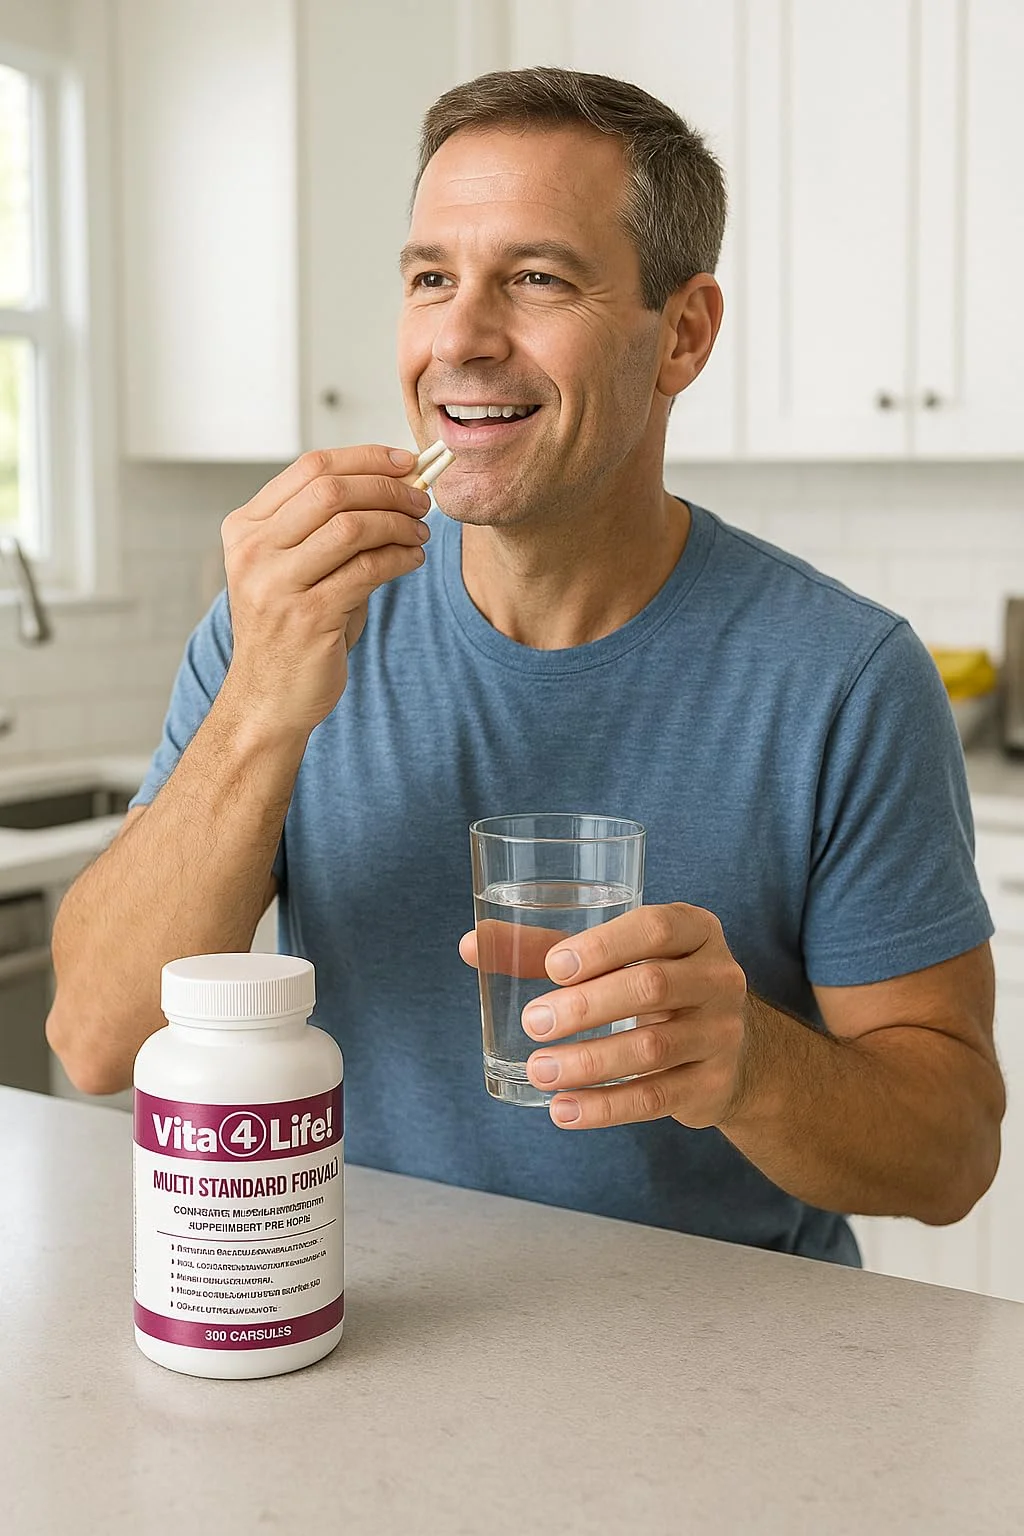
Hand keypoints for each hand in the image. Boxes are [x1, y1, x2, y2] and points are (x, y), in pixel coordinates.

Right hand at [220, 446, 430, 735]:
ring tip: (420, 532)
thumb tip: (396, 486)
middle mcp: (254, 551)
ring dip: (398, 523)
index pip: (310, 468)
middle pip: (331, 490)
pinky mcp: (306, 617)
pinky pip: (367, 571)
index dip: (365, 458)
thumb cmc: (291, 629)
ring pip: (351, 527)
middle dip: (387, 488)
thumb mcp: (295, 569)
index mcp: (246, 528)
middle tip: (421, 499)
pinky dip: (400, 558)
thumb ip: (328, 528)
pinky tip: (413, 560)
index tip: (405, 461)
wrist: (268, 698)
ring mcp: (276, 584)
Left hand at [459, 904, 751, 1129]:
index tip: (554, 967)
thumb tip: (471, 945)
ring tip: (539, 1070)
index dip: (604, 946)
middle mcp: (717, 977)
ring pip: (652, 1048)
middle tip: (534, 1022)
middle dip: (586, 1007)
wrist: (735, 1051)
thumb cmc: (656, 984)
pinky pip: (656, 1098)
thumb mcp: (620, 957)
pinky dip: (606, 1106)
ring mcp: (721, 1033)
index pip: (656, 928)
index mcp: (694, 930)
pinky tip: (564, 1110)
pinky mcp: (712, 1084)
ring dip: (588, 1062)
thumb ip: (548, 948)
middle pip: (652, 987)